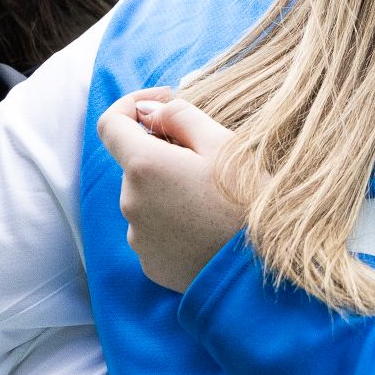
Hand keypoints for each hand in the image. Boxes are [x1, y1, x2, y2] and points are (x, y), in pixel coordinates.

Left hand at [96, 93, 248, 293]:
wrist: (263, 272)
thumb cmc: (249, 203)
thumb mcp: (224, 144)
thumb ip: (179, 117)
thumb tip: (148, 110)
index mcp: (144, 167)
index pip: (111, 124)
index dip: (133, 105)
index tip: (164, 102)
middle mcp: (130, 203)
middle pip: (135, 165)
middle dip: (164, 154)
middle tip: (210, 161)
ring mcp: (138, 238)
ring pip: (146, 198)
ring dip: (169, 190)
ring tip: (214, 200)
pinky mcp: (150, 264)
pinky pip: (154, 232)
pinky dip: (173, 222)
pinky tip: (208, 228)